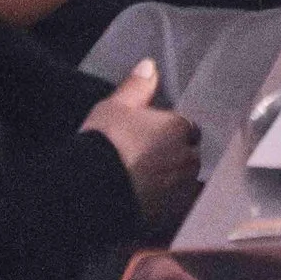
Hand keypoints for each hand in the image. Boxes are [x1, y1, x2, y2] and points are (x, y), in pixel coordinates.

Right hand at [81, 56, 201, 232]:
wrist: (91, 189)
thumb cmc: (104, 142)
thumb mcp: (116, 107)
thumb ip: (137, 86)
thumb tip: (150, 65)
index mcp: (179, 128)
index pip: (186, 128)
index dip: (170, 132)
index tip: (152, 138)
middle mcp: (188, 158)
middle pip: (189, 155)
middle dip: (176, 156)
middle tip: (149, 161)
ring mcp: (182, 189)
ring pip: (186, 181)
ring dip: (174, 180)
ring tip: (149, 183)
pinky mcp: (172, 214)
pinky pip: (177, 206)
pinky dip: (168, 203)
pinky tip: (150, 202)